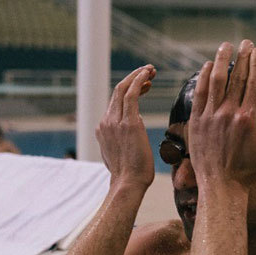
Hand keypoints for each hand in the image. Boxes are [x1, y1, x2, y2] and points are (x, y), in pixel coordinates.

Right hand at [96, 65, 155, 188]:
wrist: (128, 184)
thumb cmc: (131, 176)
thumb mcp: (121, 154)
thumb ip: (123, 139)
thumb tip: (132, 131)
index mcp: (103, 129)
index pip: (116, 102)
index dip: (131, 90)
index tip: (145, 86)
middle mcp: (106, 122)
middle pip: (118, 91)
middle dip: (133, 78)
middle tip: (149, 72)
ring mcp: (115, 122)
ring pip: (123, 89)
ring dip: (138, 76)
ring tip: (151, 70)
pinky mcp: (128, 123)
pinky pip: (132, 94)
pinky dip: (139, 81)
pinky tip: (148, 74)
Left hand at [188, 40, 255, 188]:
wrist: (220, 187)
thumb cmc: (248, 172)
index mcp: (248, 119)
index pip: (254, 83)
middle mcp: (228, 114)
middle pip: (236, 77)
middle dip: (242, 57)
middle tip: (245, 43)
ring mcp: (210, 117)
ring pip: (216, 81)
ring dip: (221, 61)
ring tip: (225, 46)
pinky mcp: (196, 122)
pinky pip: (199, 94)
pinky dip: (204, 78)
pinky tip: (208, 67)